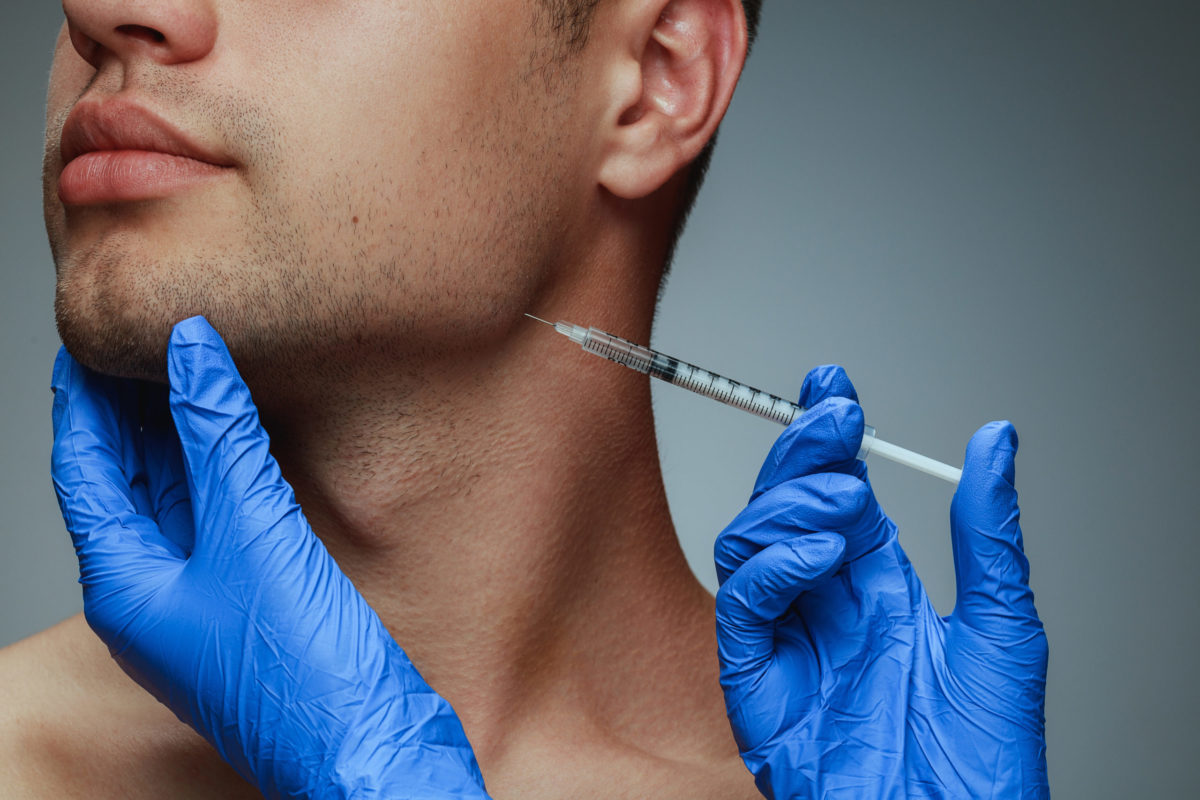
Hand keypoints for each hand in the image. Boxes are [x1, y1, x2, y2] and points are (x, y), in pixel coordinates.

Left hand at [51, 316, 489, 799]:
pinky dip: (224, 469)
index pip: (83, 468)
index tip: (87, 336)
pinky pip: (222, 519)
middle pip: (122, 481)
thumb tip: (191, 349)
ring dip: (177, 435)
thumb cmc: (302, 668)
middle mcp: (153, 593)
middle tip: (142, 338)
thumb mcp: (254, 535)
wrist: (368, 743)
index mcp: (126, 584)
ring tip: (188, 369)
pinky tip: (243, 435)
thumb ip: (221, 437)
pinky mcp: (251, 601)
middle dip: (127, 409)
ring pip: (175, 498)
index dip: (82, 397)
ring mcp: (203, 599)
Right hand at [714, 366, 1047, 798]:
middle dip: (804, 451)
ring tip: (845, 500)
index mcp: (879, 586)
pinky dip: (772, 567)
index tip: (836, 384)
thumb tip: (996, 441)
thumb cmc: (983, 754)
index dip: (831, 437)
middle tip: (837, 418)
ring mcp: (789, 638)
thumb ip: (987, 532)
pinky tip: (819, 554)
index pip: (839, 490)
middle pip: (786, 504)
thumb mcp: (1002, 625)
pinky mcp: (757, 679)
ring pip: (750, 541)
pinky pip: (743, 606)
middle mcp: (827, 603)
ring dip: (790, 503)